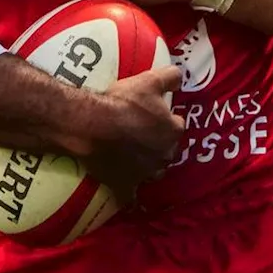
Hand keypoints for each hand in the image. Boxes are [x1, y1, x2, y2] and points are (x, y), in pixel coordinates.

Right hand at [82, 65, 184, 201]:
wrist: (90, 125)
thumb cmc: (122, 102)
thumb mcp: (150, 80)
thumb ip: (171, 77)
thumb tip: (181, 76)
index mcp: (173, 131)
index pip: (178, 124)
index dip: (166, 118)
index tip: (153, 113)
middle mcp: (164, 155)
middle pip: (167, 149)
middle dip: (159, 142)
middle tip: (142, 132)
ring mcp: (145, 173)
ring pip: (154, 171)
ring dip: (148, 165)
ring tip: (135, 155)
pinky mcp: (125, 186)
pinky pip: (130, 196)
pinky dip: (129, 195)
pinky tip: (125, 192)